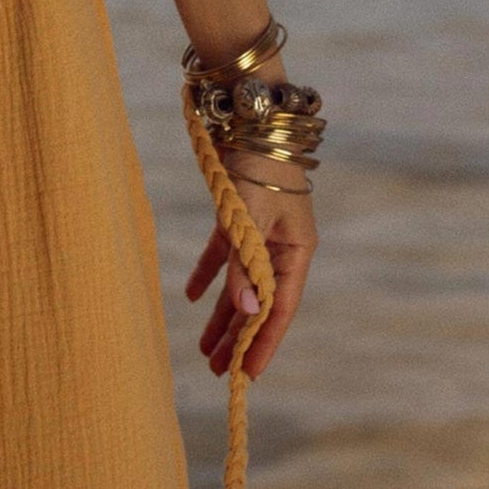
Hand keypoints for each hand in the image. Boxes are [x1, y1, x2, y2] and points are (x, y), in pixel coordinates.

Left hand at [185, 150, 317, 380]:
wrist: (249, 114)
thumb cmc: (259, 164)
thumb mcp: (250, 217)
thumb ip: (245, 265)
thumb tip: (246, 313)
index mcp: (297, 249)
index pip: (280, 307)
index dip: (263, 342)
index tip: (246, 374)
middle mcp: (281, 245)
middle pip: (258, 301)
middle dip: (238, 337)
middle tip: (217, 371)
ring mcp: (259, 231)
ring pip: (239, 283)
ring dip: (221, 314)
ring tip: (204, 349)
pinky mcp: (237, 215)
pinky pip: (223, 254)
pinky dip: (208, 274)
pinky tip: (191, 296)